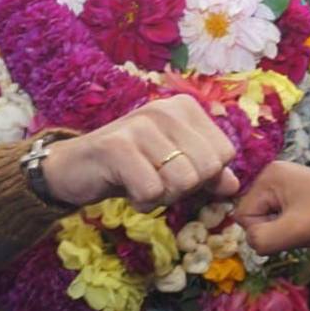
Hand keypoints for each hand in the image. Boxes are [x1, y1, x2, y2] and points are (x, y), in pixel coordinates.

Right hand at [42, 95, 239, 210]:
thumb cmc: (132, 166)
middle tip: (157, 180)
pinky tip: (126, 188)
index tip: (175, 171)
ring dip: (163, 196)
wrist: (75, 168)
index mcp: (185, 108)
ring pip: (183, 181)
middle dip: (185, 188)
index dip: (205, 175)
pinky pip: (152, 191)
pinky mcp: (117, 147)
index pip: (225, 153)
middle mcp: (165, 109)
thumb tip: (234, 186)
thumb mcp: (175, 165)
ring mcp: (140, 125)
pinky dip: (142, 202)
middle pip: (208, 169)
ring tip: (141, 183)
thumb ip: (208, 173)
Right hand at [235, 161, 309, 253]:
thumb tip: (251, 241)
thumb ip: (262, 239)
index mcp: (269, 175)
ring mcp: (286, 182)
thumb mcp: (294, 231)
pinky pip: (279, 216)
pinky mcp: (296, 193)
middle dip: (273, 229)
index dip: (263, 230)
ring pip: (267, 218)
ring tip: (306, 225)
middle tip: (300, 227)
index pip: (243, 214)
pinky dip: (291, 226)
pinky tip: (309, 223)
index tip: (289, 228)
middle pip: (253, 215)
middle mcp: (274, 173)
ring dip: (283, 229)